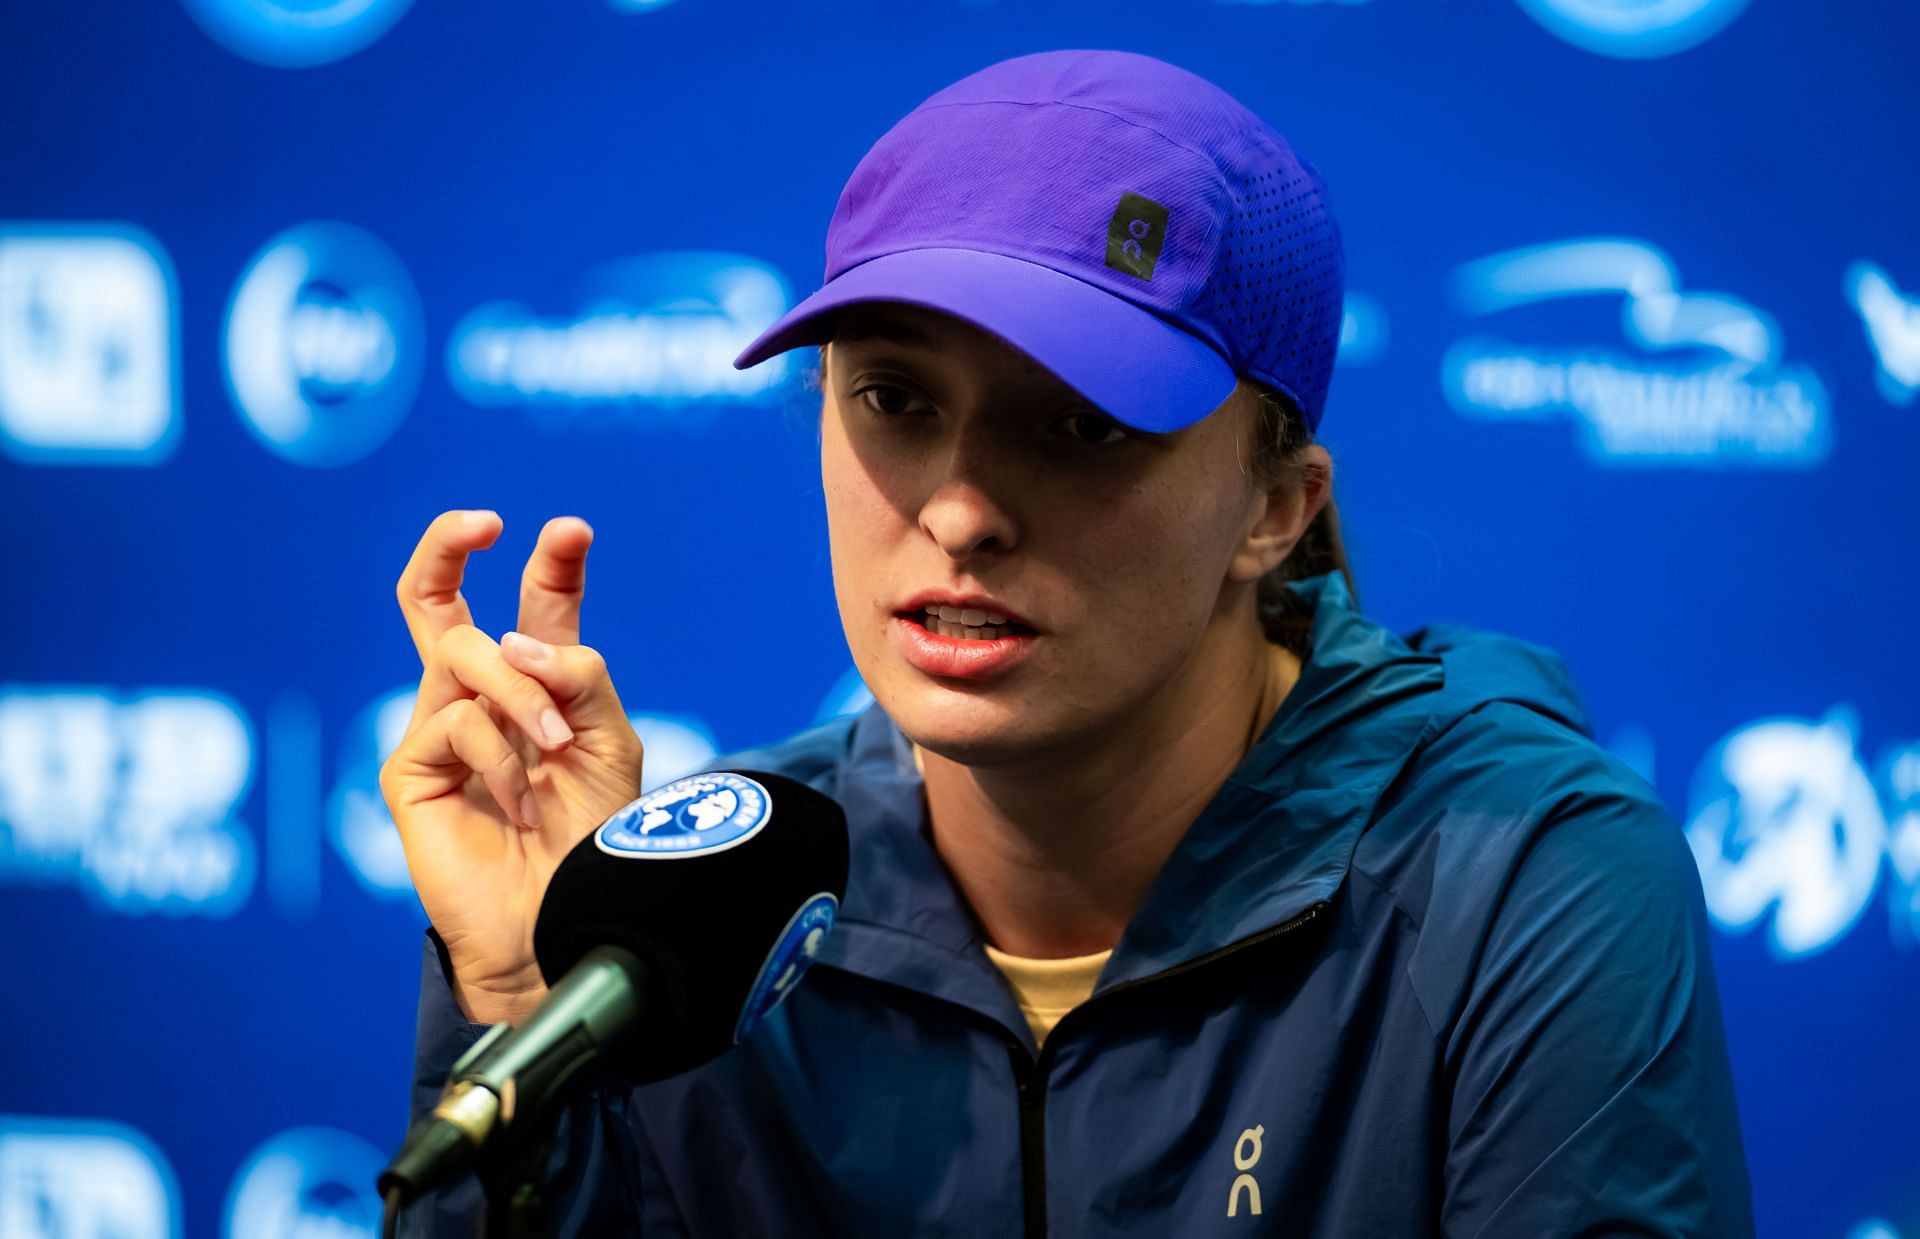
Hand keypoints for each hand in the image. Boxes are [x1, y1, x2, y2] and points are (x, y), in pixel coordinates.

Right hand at [378, 510, 645, 1025]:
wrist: (563, 920)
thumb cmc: (592, 839)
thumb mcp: (611, 742)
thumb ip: (579, 676)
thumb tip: (514, 640)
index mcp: (539, 688)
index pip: (536, 608)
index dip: (552, 565)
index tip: (572, 530)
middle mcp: (481, 699)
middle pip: (436, 602)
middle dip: (448, 546)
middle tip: (485, 522)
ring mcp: (440, 730)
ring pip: (465, 653)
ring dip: (523, 692)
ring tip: (558, 749)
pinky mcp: (411, 769)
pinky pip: (456, 722)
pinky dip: (500, 755)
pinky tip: (523, 802)